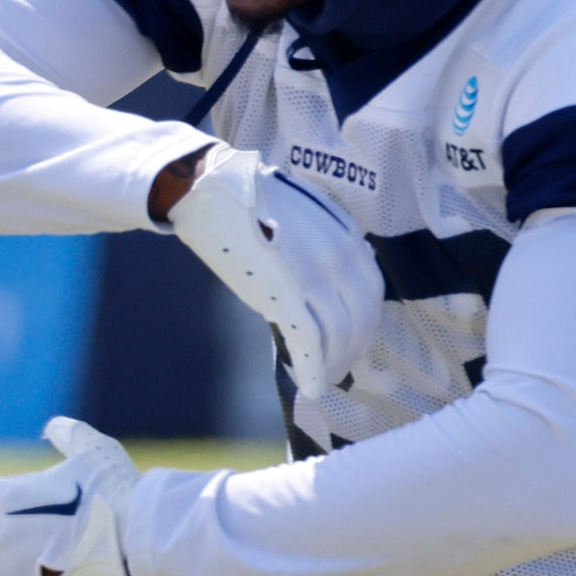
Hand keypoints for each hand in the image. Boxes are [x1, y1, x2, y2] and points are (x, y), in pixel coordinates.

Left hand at [0, 417, 140, 575]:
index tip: (6, 502)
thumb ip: (68, 434)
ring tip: (29, 566)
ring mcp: (17, 575)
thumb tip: (54, 427)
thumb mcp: (92, 449)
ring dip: (2, 572)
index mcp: (5, 499)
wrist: (142, 536)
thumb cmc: (117, 490)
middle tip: (28, 533)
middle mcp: (2, 537)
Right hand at [167, 148, 384, 397]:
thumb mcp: (298, 209)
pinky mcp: (286, 294)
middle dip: (353, 346)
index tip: (353, 336)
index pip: (369, 289)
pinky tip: (312, 389)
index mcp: (345, 233)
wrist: (205, 187)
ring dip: (335, 362)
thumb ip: (321, 237)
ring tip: (325, 379)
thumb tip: (330, 267)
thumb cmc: (244, 194)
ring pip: (339, 333)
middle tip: (340, 366)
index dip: (363, 320)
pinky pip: (309, 340)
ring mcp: (316, 275)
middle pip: (361, 316)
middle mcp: (341, 255)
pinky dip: (313, 369)